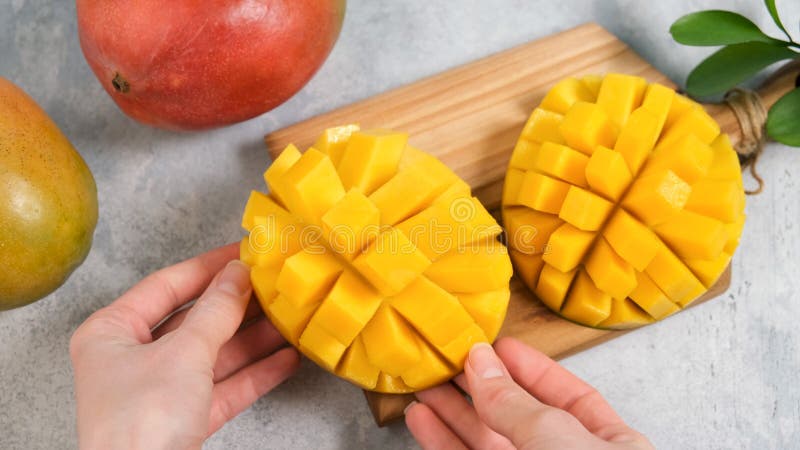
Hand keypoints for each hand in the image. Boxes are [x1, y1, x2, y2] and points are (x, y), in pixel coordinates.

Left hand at [70, 244, 298, 449]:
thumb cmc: (142, 422)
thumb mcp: (184, 354)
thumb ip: (217, 310)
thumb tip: (240, 273)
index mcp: (111, 333)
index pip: (167, 285)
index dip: (209, 266)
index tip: (245, 252)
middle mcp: (132, 359)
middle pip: (194, 320)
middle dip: (239, 306)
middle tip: (274, 284)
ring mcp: (160, 391)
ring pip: (214, 354)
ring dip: (254, 339)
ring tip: (291, 318)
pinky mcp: (184, 420)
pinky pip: (224, 386)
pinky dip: (255, 373)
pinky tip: (287, 358)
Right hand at [405, 337, 652, 449]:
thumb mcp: (561, 445)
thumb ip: (517, 405)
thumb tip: (481, 363)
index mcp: (609, 449)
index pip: (568, 398)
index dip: (530, 369)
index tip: (495, 346)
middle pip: (518, 417)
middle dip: (480, 386)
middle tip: (446, 359)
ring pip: (485, 444)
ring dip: (452, 413)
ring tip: (424, 385)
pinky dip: (443, 444)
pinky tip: (425, 422)